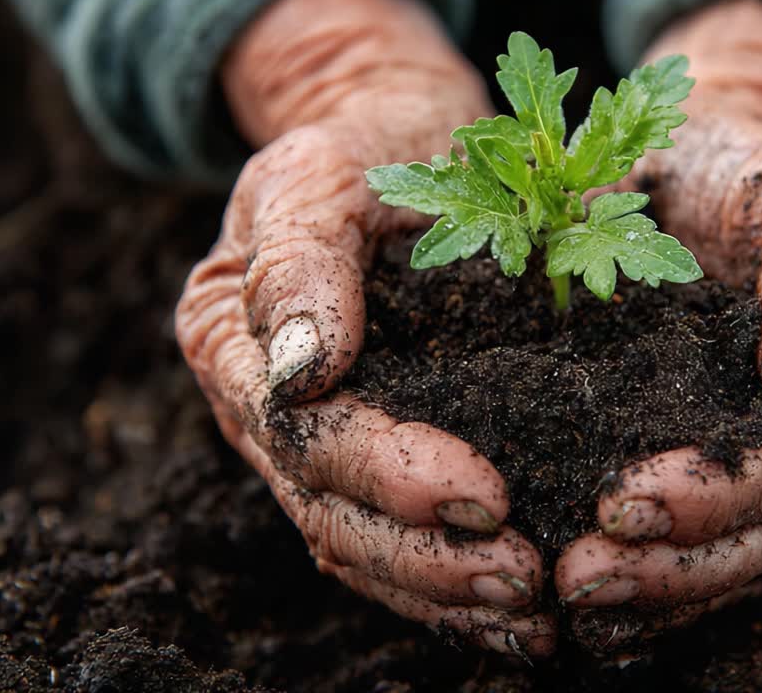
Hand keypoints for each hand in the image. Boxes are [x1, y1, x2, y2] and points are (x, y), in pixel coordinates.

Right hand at [174, 0, 552, 656]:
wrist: (399, 142)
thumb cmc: (366, 145)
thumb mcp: (322, 170)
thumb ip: (300, 260)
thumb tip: (303, 370)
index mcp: (232, 344)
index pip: (304, 436)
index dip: (389, 475)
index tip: (485, 497)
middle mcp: (264, 411)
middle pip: (331, 514)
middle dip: (426, 558)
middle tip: (520, 580)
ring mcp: (316, 443)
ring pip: (362, 547)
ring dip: (443, 591)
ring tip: (529, 615)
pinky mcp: (377, 454)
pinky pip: (398, 539)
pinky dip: (450, 585)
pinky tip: (515, 619)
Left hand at [555, 0, 761, 649]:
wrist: (709, 165)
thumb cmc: (750, 167)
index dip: (720, 494)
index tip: (626, 503)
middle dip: (677, 561)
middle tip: (582, 576)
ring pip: (735, 557)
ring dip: (658, 587)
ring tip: (574, 596)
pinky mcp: (718, 464)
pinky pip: (700, 547)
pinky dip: (651, 586)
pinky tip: (589, 611)